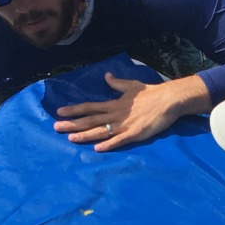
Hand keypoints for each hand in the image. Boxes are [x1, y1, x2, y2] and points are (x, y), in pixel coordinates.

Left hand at [52, 72, 210, 150]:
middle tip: (56, 128)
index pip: (90, 107)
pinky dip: (108, 144)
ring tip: (70, 138)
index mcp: (114, 104)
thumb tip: (106, 76)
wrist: (168, 100)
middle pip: (90, 120)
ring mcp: (125, 125)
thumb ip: (117, 83)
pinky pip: (119, 140)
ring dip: (85, 135)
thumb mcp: (131, 86)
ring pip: (101, 131)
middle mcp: (116, 114)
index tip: (59, 112)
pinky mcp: (135, 134)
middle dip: (72, 124)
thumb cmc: (151, 93)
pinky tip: (97, 148)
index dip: (74, 109)